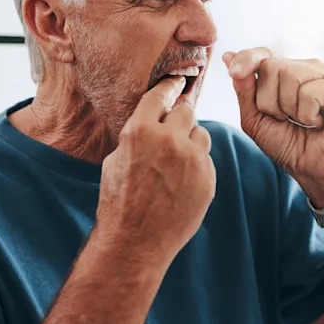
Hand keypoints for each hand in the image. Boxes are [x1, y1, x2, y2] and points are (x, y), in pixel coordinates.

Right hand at [96, 76, 216, 259]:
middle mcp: (169, 140)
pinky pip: (206, 160)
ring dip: (191, 141)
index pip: (160, 95)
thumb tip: (153, 122)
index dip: (168, 86)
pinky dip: (197, 166)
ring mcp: (192, 160)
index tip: (175, 82)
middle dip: (179, 116)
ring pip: (201, 134)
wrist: (135, 241)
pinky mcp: (208, 179)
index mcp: (140, 130)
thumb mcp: (116, 159)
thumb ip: (138, 135)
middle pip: (185, 110)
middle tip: (173, 128)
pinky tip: (181, 182)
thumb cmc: (118, 202)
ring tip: (176, 161)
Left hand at [222, 47, 323, 207]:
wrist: (313, 170)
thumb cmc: (288, 144)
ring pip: (290, 75)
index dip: (247, 59)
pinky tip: (318, 122)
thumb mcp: (255, 118)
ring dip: (289, 109)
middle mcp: (308, 67)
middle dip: (269, 100)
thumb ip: (244, 89)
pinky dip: (307, 114)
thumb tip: (229, 57)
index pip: (263, 53)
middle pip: (272, 66)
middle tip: (287, 119)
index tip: (233, 71)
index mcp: (288, 71)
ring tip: (303, 121)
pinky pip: (309, 92)